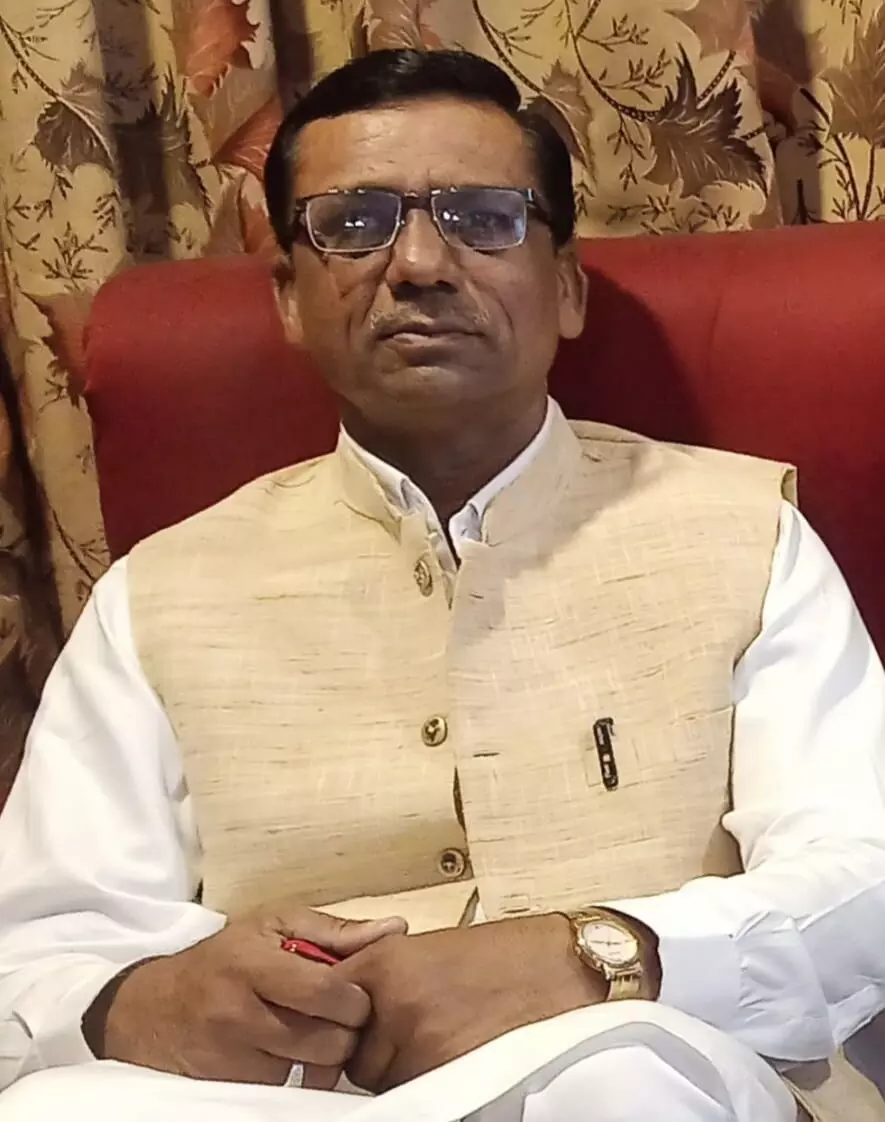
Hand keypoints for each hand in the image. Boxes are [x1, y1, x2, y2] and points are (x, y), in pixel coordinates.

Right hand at [83, 904, 405, 1086]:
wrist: (152, 1009)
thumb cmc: (224, 959)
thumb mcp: (272, 927)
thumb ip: (334, 931)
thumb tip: (394, 929)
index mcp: (253, 961)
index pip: (326, 992)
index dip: (354, 998)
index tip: (355, 994)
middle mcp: (238, 1011)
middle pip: (325, 1039)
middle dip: (344, 1030)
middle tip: (339, 1016)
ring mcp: (230, 1055)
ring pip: (309, 1068)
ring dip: (322, 1054)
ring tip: (313, 1029)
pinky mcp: (229, 1087)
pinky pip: (286, 1087)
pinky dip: (296, 1072)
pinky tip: (289, 1050)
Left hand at [337, 914, 604, 1092]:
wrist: (564, 968)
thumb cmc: (508, 956)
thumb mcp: (428, 950)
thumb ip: (382, 979)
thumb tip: (347, 1011)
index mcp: (384, 962)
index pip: (326, 1007)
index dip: (335, 1023)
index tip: (342, 1032)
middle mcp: (391, 1002)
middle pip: (351, 1053)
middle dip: (373, 1050)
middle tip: (414, 1031)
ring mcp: (416, 1043)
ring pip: (381, 1080)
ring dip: (401, 1071)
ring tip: (444, 1040)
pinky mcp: (445, 1077)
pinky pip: (415, 1096)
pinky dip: (430, 1087)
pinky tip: (456, 1058)